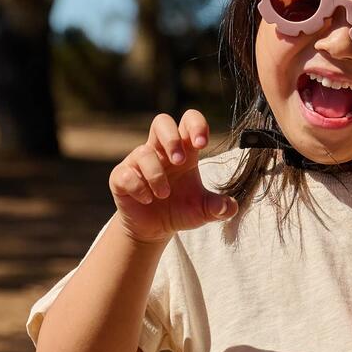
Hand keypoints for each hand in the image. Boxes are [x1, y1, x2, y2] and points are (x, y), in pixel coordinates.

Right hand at [109, 110, 236, 243]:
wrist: (154, 230)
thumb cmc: (180, 211)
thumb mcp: (203, 210)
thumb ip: (219, 207)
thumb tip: (230, 207)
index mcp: (184, 151)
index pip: (188, 122)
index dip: (196, 125)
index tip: (202, 143)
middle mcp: (160, 151)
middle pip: (161, 122)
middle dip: (171, 139)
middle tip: (180, 161)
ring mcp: (138, 162)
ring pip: (143, 152)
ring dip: (157, 175)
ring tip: (164, 195)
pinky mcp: (121, 177)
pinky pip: (126, 174)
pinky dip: (139, 187)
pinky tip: (147, 199)